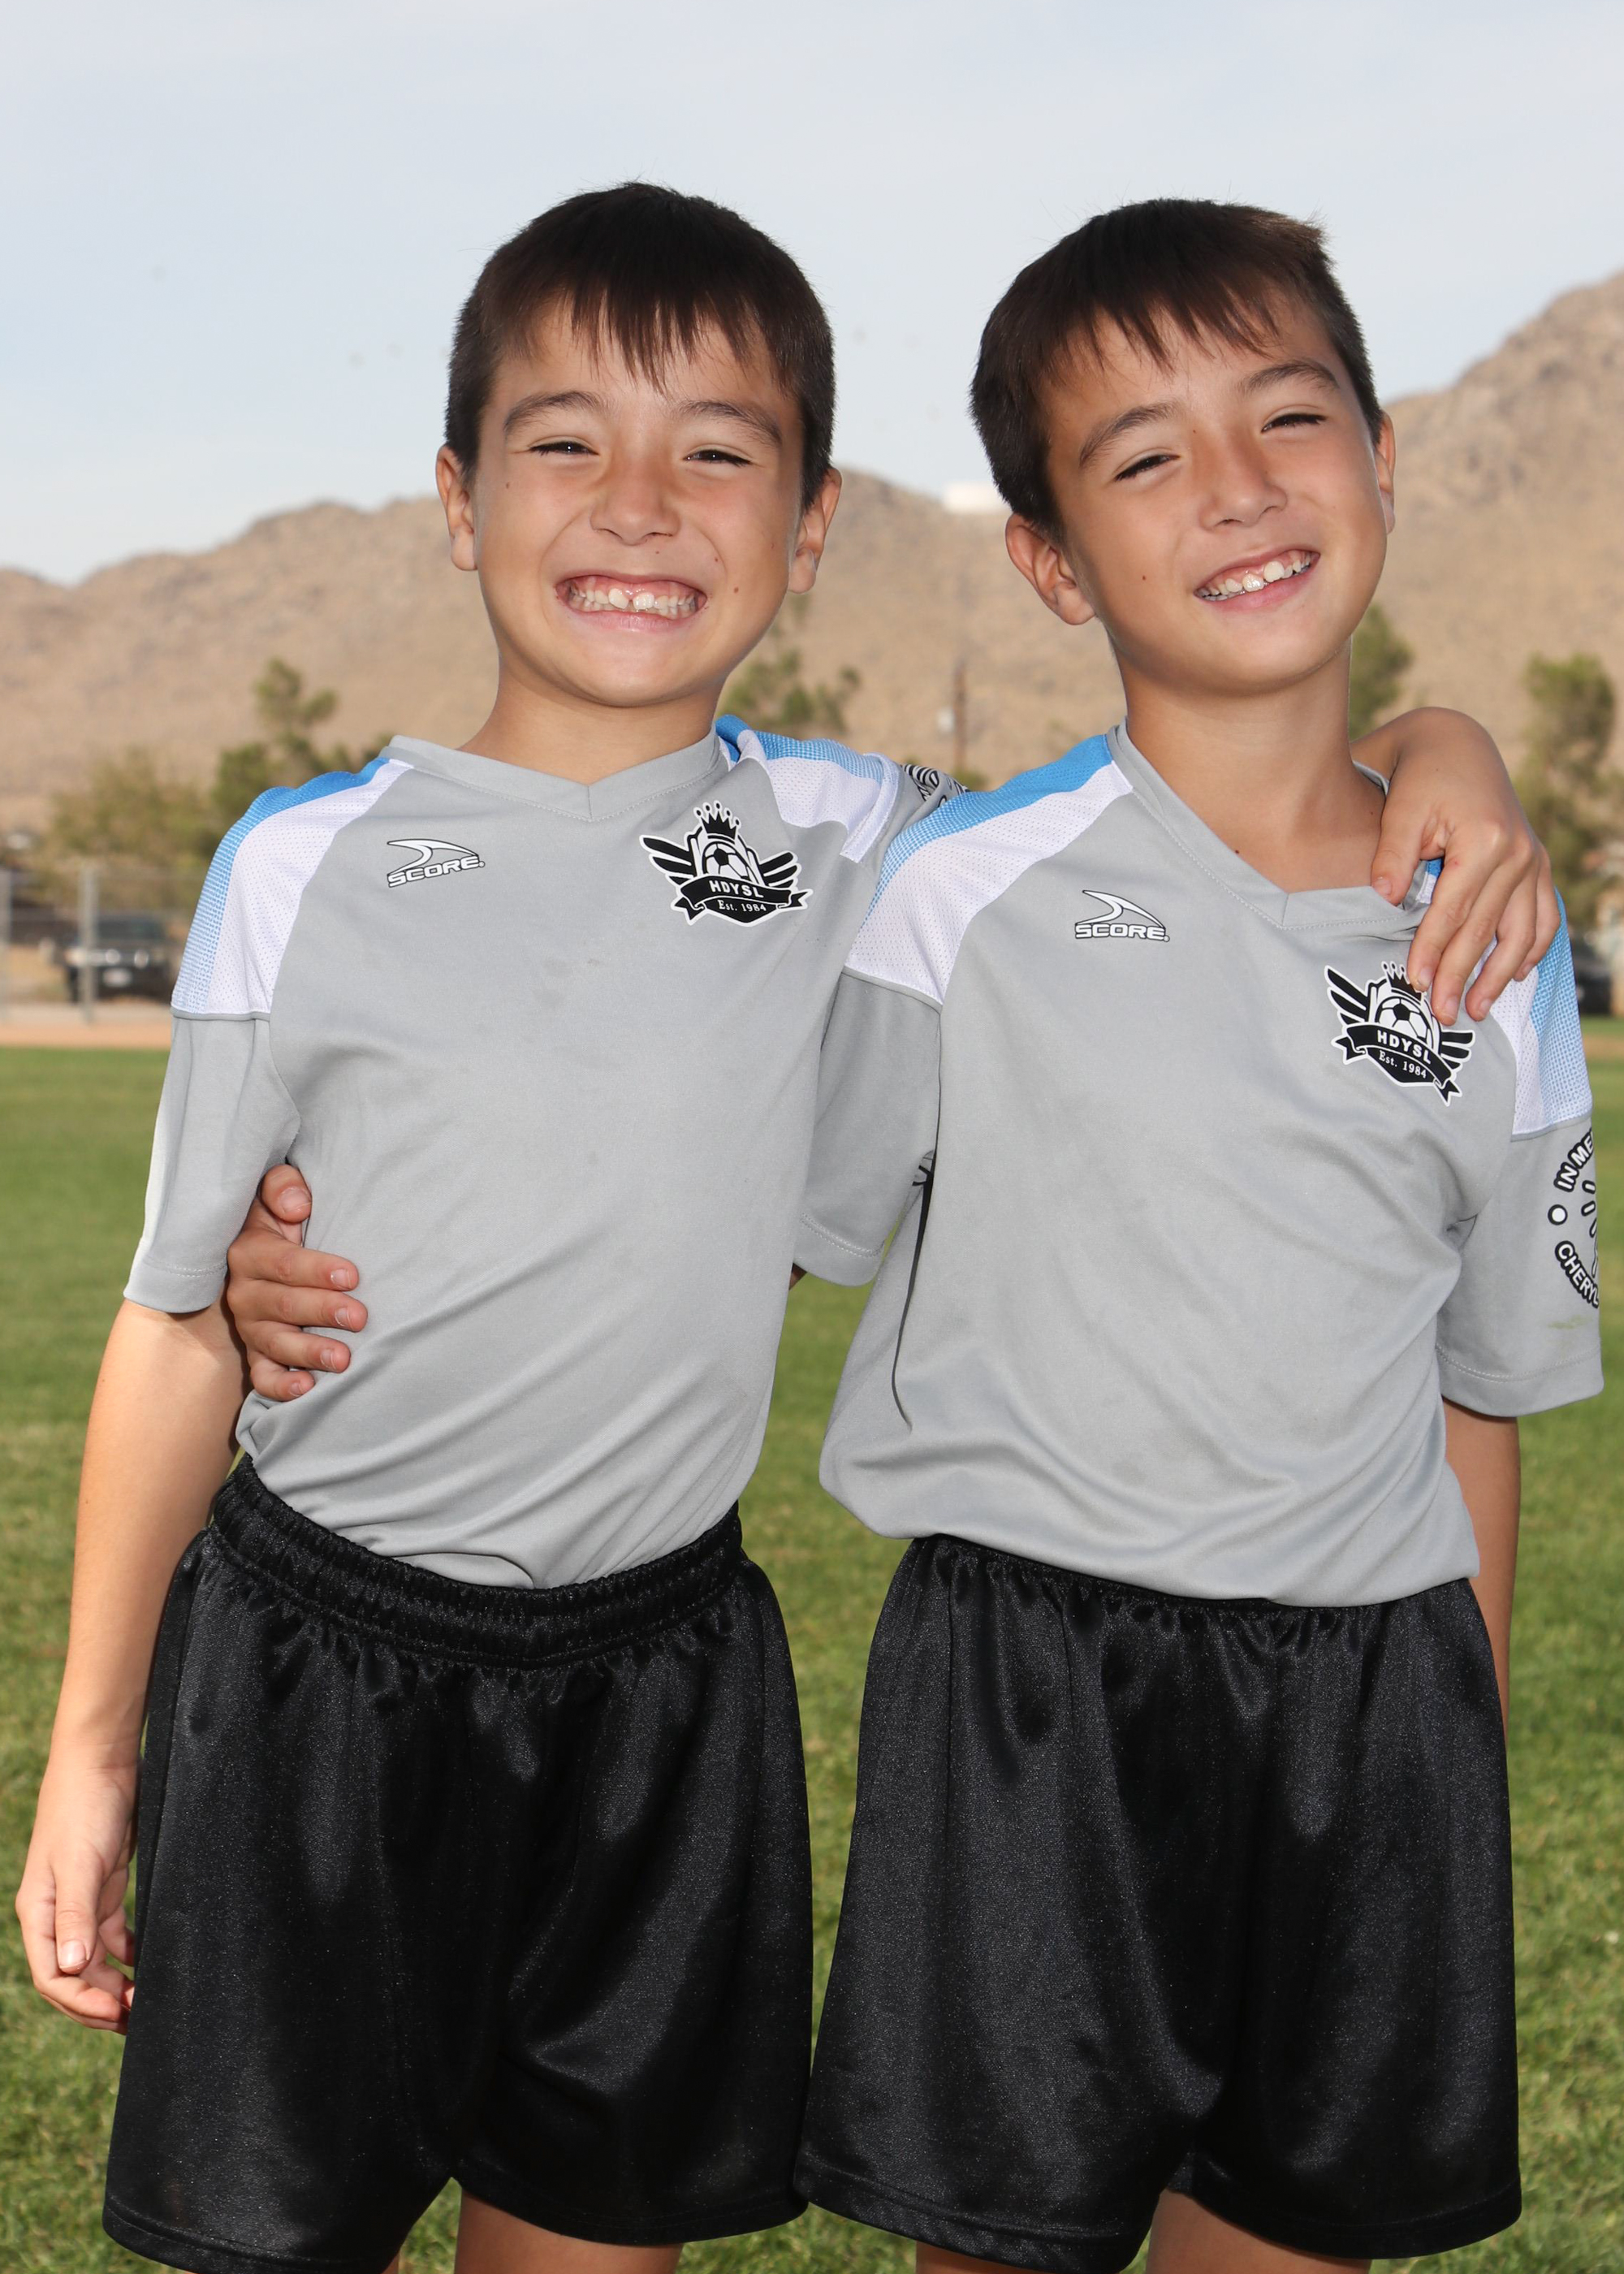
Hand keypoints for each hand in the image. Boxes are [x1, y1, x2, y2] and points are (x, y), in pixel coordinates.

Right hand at [16, 1749, 137, 2029]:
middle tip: (137, 2019)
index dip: (82, 2002)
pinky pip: (114, 1933)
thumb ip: (76, 1915)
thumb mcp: (80, 1863)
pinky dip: (128, 1952)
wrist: (104, 1761)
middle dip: (100, 2002)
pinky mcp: (106, 1886)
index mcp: (40, 1914)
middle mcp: (57, 1913)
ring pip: (95, 1959)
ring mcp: (81, 1901)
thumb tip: (73, 1968)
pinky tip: (146, 1962)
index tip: (117, 2013)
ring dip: (116, 1983)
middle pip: (73, 1976)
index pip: (54, 1977)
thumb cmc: (84, 1808)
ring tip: (145, 2000)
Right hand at [225, 1166, 366, 1401]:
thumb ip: (283, 1187)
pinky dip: (280, 1386)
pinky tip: (307, 1389)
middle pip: (283, 1305)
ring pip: (274, 1343)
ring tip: (343, 1360)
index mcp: (249, 1251)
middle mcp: (244, 1292)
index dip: (316, 1270)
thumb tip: (298, 1205)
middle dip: (323, 1311)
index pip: (282, 1264)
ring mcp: (249, 1326)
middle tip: (360, 1316)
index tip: (352, 1276)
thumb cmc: (287, 1219)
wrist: (272, 1250)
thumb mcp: (280, 1194)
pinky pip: (261, 1375)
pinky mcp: (256, 1353)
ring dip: (308, 1353)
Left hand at [1362, 708, 1558, 1025]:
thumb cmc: (1418, 775)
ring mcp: (1533, 858)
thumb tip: (1386, 898)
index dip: (1432, 951)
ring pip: (1522, 931)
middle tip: (1442, 1016)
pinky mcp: (1536, 862)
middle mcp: (1519, 853)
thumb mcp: (1399, 807)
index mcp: (1485, 840)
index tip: (1415, 985)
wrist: (1455, 743)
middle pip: (1485, 929)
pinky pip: (1543, 914)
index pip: (1453, 911)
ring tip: (1476, 1008)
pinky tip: (1518, 975)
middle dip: (1461, 976)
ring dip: (1501, 975)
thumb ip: (1392, 854)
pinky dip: (1534, 947)